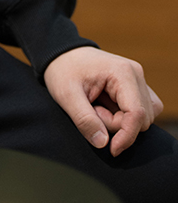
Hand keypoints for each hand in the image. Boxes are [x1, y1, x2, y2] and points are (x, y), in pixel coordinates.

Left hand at [43, 46, 162, 155]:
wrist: (61, 54)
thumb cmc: (63, 70)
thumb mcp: (66, 95)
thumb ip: (85, 120)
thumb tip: (103, 143)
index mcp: (122, 72)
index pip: (137, 114)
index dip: (126, 137)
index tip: (111, 150)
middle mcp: (136, 73)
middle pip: (141, 118)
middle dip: (117, 124)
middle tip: (92, 110)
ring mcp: (138, 79)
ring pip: (143, 117)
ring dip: (121, 121)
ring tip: (97, 107)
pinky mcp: (136, 86)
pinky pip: (142, 111)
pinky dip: (125, 116)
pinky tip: (106, 107)